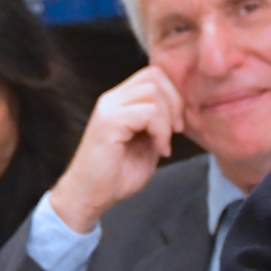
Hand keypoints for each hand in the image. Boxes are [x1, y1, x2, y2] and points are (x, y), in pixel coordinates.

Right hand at [48, 67, 185, 232]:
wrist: (89, 196)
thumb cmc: (116, 175)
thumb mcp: (147, 143)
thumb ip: (159, 123)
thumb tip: (181, 111)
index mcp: (120, 101)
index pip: (153, 74)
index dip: (173, 95)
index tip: (177, 125)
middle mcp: (112, 99)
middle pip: (155, 76)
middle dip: (175, 103)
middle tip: (175, 132)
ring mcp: (109, 108)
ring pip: (154, 91)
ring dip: (167, 120)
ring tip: (163, 144)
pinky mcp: (110, 122)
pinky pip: (149, 112)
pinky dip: (161, 131)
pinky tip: (158, 150)